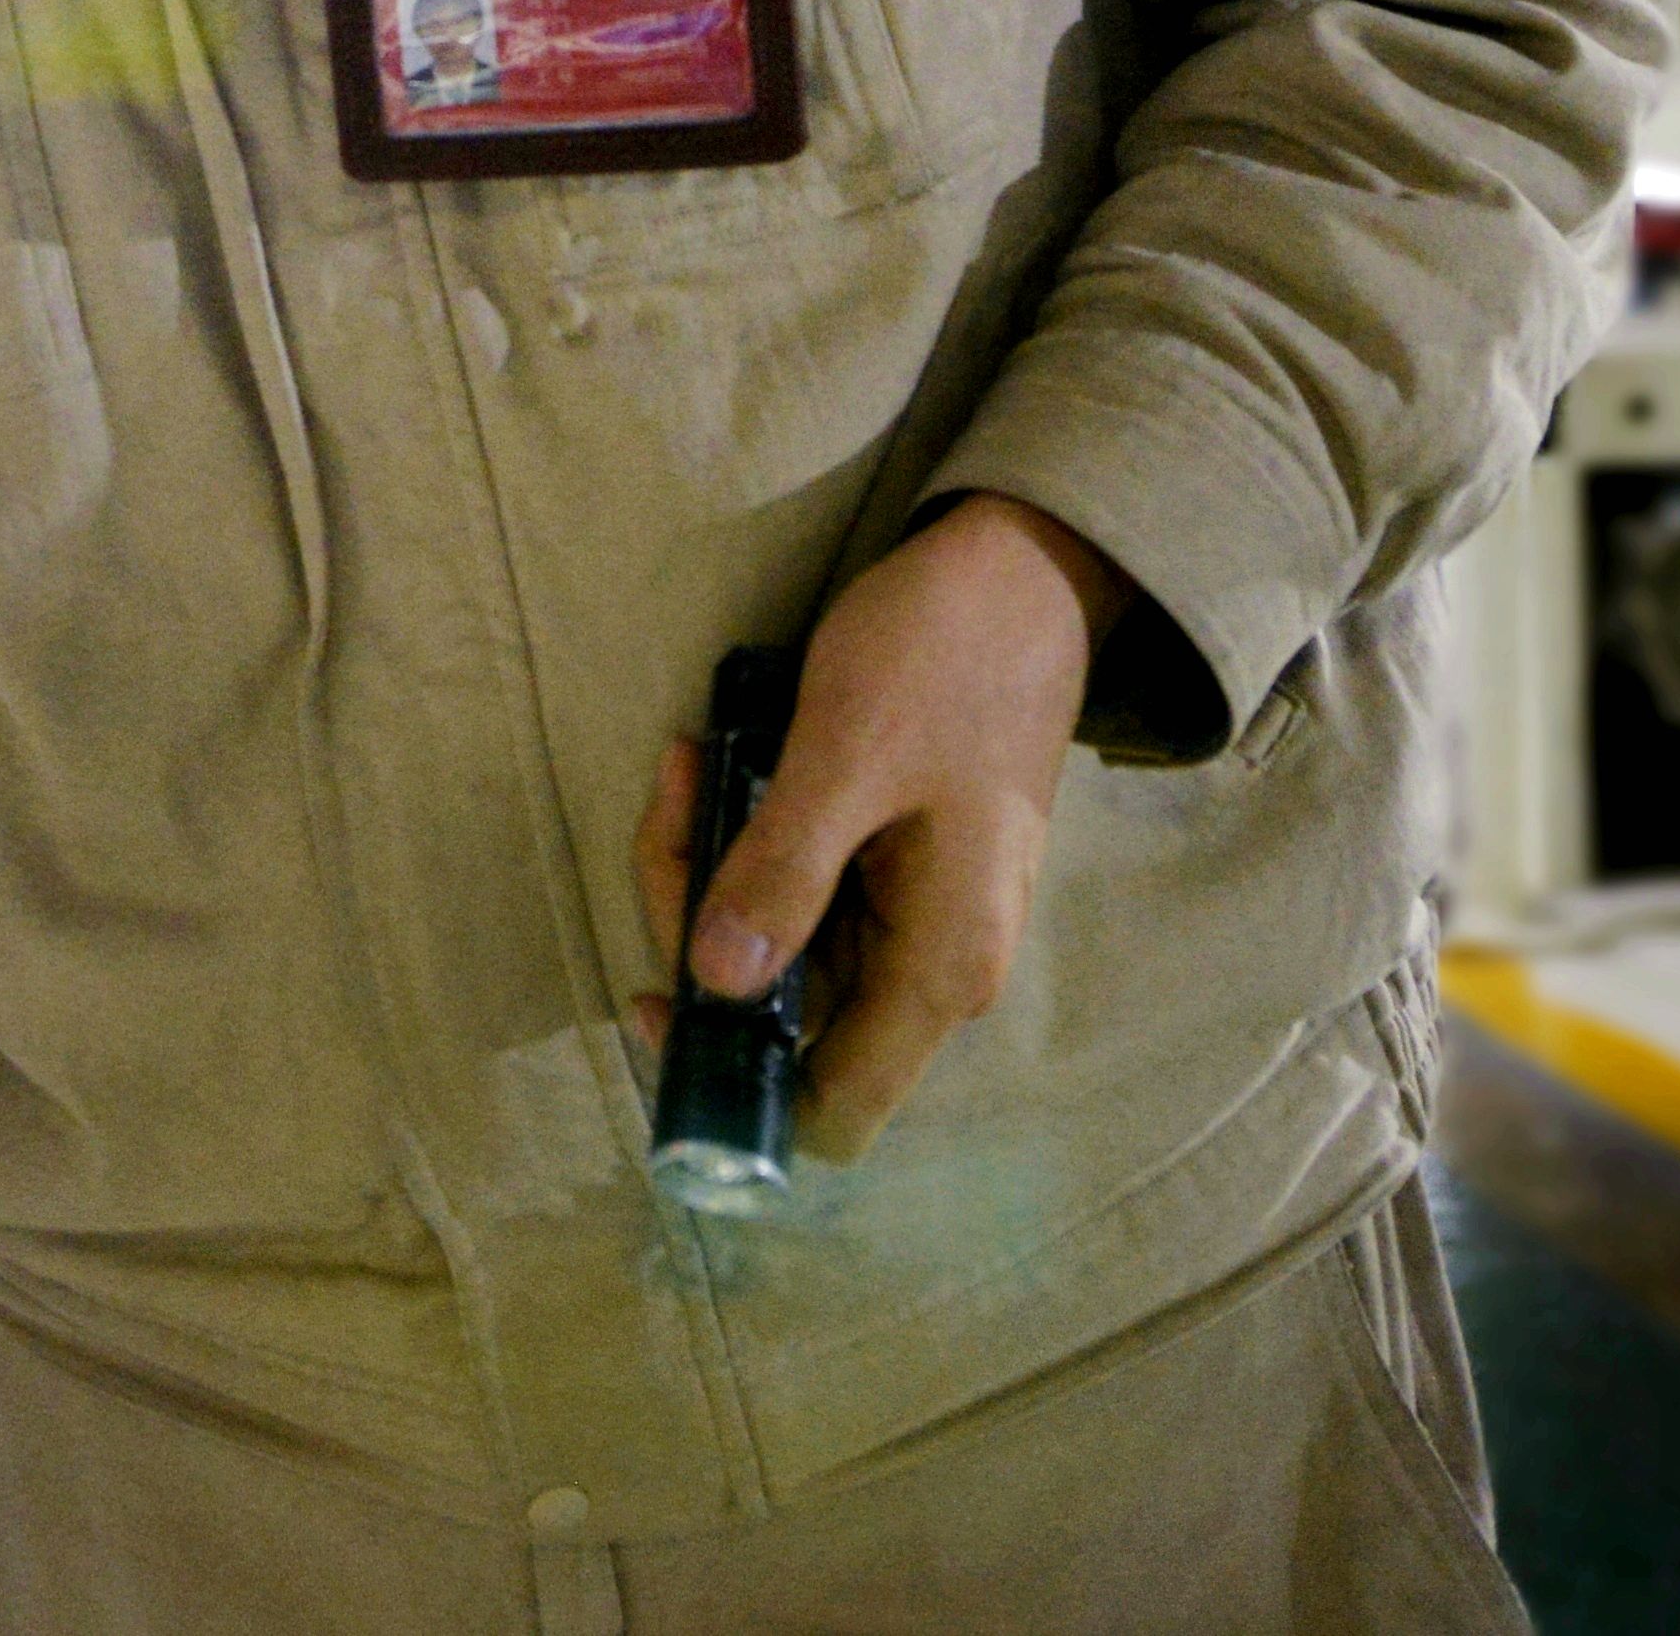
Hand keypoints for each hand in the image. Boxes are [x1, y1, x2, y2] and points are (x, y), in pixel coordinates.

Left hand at [634, 495, 1128, 1164]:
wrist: (1022, 569)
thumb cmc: (945, 656)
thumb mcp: (850, 755)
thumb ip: (784, 874)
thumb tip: (714, 986)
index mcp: (939, 966)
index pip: (833, 1110)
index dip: (737, 1094)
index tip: (657, 1003)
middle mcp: (930, 963)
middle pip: (781, 1019)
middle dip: (698, 929)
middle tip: (670, 811)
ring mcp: (909, 913)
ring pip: (775, 946)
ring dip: (710, 870)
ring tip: (687, 764)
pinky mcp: (888, 863)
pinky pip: (793, 887)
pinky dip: (743, 838)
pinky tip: (713, 762)